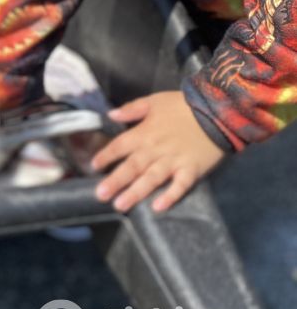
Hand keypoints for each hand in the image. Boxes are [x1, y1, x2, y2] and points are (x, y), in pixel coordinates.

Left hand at [90, 91, 225, 213]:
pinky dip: (170, 196)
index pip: (120, 146)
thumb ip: (131, 109)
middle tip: (100, 196)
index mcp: (144, 132)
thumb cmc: (182, 105)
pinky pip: (180, 185)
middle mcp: (155, 149)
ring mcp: (174, 161)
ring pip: (151, 178)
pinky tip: (158, 207)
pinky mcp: (191, 169)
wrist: (216, 110)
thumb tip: (110, 115)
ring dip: (135, 192)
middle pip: (132, 167)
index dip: (106, 156)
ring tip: (120, 205)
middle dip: (115, 181)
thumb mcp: (154, 101)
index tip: (93, 166)